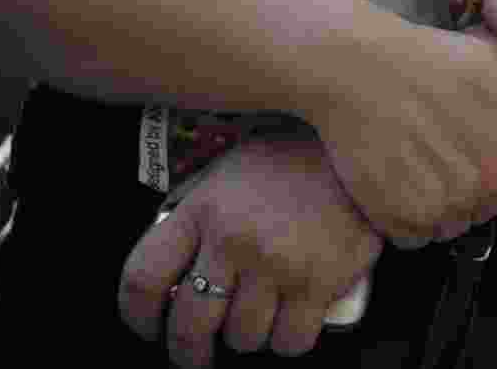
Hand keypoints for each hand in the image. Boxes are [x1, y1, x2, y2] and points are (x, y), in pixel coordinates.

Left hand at [118, 134, 381, 367]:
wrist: (360, 148)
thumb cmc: (293, 161)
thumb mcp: (230, 172)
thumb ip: (198, 216)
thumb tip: (172, 272)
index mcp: (204, 208)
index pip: (143, 277)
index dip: (136, 315)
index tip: (149, 326)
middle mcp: (235, 238)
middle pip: (190, 323)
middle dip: (187, 350)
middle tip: (195, 352)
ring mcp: (279, 263)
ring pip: (242, 337)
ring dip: (246, 337)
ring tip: (257, 317)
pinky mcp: (322, 281)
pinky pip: (290, 340)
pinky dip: (287, 339)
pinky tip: (291, 320)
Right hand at [314, 22, 496, 249]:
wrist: (356, 65)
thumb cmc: (423, 59)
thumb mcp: (493, 63)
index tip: (476, 164)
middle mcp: (491, 181)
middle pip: (485, 212)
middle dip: (466, 191)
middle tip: (432, 152)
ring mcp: (449, 203)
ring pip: (450, 227)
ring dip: (432, 205)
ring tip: (409, 161)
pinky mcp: (406, 218)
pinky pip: (413, 237)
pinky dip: (399, 217)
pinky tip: (389, 177)